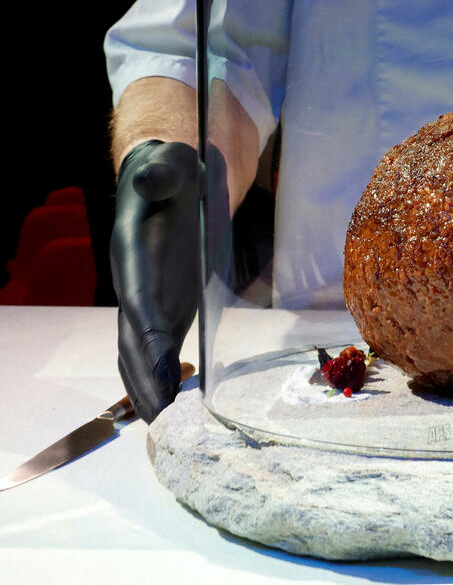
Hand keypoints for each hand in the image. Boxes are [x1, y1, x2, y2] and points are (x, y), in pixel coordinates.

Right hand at [110, 141, 199, 422]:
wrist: (165, 178)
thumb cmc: (170, 172)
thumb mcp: (170, 166)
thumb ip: (162, 175)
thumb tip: (153, 177)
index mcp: (132, 258)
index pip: (137, 306)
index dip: (146, 340)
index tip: (160, 373)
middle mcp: (134, 286)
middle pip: (132, 343)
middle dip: (145, 382)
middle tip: (162, 423)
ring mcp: (148, 301)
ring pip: (141, 353)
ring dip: (152, 388)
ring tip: (167, 427)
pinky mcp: (166, 307)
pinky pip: (161, 349)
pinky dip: (166, 377)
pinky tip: (181, 403)